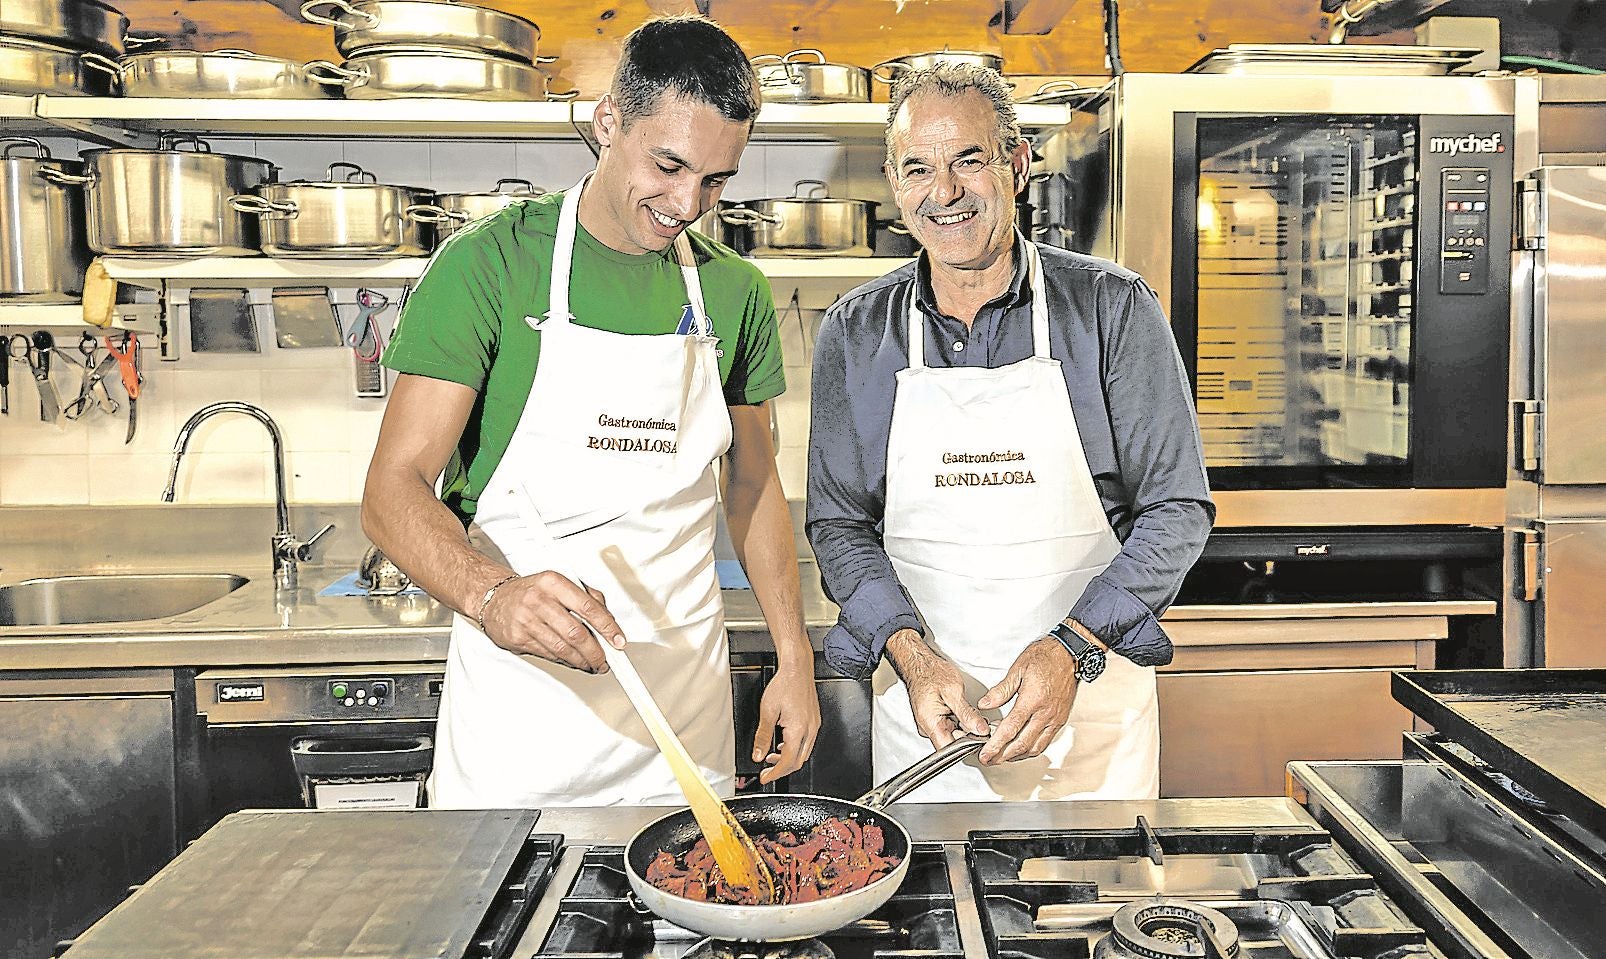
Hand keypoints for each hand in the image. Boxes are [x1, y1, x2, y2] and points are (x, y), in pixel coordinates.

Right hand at [480, 571, 626, 672]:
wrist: (494, 598)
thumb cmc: (531, 591)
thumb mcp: (559, 583)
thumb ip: (586, 596)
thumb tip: (608, 619)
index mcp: (553, 582)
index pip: (588, 607)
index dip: (607, 627)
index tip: (617, 640)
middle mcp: (539, 600)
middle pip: (576, 633)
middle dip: (595, 652)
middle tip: (605, 660)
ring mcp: (527, 620)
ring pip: (562, 649)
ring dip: (582, 661)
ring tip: (592, 664)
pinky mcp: (518, 638)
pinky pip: (548, 655)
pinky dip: (565, 662)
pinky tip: (574, 661)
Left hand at [753, 663, 820, 783]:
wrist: (797, 669)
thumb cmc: (784, 684)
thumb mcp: (767, 711)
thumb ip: (762, 736)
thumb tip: (758, 755)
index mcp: (798, 729)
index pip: (788, 762)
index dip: (775, 773)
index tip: (765, 777)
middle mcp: (810, 729)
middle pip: (798, 762)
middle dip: (782, 770)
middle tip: (767, 772)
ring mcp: (814, 725)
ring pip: (804, 753)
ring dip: (788, 760)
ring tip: (772, 758)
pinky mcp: (814, 721)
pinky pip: (807, 743)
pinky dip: (795, 749)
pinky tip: (783, 744)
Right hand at [887, 630, 990, 749]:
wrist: (920, 663)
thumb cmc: (931, 673)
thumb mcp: (953, 691)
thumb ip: (967, 714)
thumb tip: (981, 730)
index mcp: (930, 723)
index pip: (949, 749)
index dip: (967, 747)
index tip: (981, 738)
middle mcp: (928, 727)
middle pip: (953, 743)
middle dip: (969, 735)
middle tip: (980, 721)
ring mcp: (930, 724)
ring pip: (953, 735)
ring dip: (965, 727)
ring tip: (971, 713)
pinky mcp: (934, 720)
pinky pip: (950, 727)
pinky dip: (960, 722)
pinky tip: (965, 712)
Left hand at [976, 637, 1076, 764]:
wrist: (1070, 654)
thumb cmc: (1045, 657)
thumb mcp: (1018, 669)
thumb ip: (1001, 690)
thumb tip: (985, 704)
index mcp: (1032, 700)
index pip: (1010, 729)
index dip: (995, 745)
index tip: (985, 753)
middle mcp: (1045, 713)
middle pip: (1022, 744)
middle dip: (1003, 756)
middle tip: (989, 760)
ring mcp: (1055, 719)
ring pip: (1035, 747)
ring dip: (1017, 756)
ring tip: (1002, 757)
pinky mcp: (1060, 720)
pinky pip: (1045, 742)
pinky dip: (1031, 750)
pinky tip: (1021, 749)